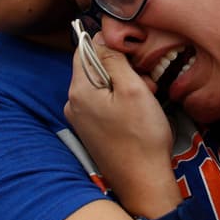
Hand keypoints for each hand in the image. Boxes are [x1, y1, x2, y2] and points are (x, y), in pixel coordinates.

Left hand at [64, 34, 177, 216]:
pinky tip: (138, 114)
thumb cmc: (141, 137)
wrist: (143, 183)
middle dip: (122, 69)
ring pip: (102, 86)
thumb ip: (114, 59)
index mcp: (78, 90)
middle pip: (94, 67)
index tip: (134, 57)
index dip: (111, 46)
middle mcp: (72, 103)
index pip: (85, 48)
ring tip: (146, 99)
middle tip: (146, 84)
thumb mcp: (133, 89)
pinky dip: (121, 102)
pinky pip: (103, 104)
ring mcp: (80, 120)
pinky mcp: (91, 131)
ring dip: (125, 86)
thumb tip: (100, 37)